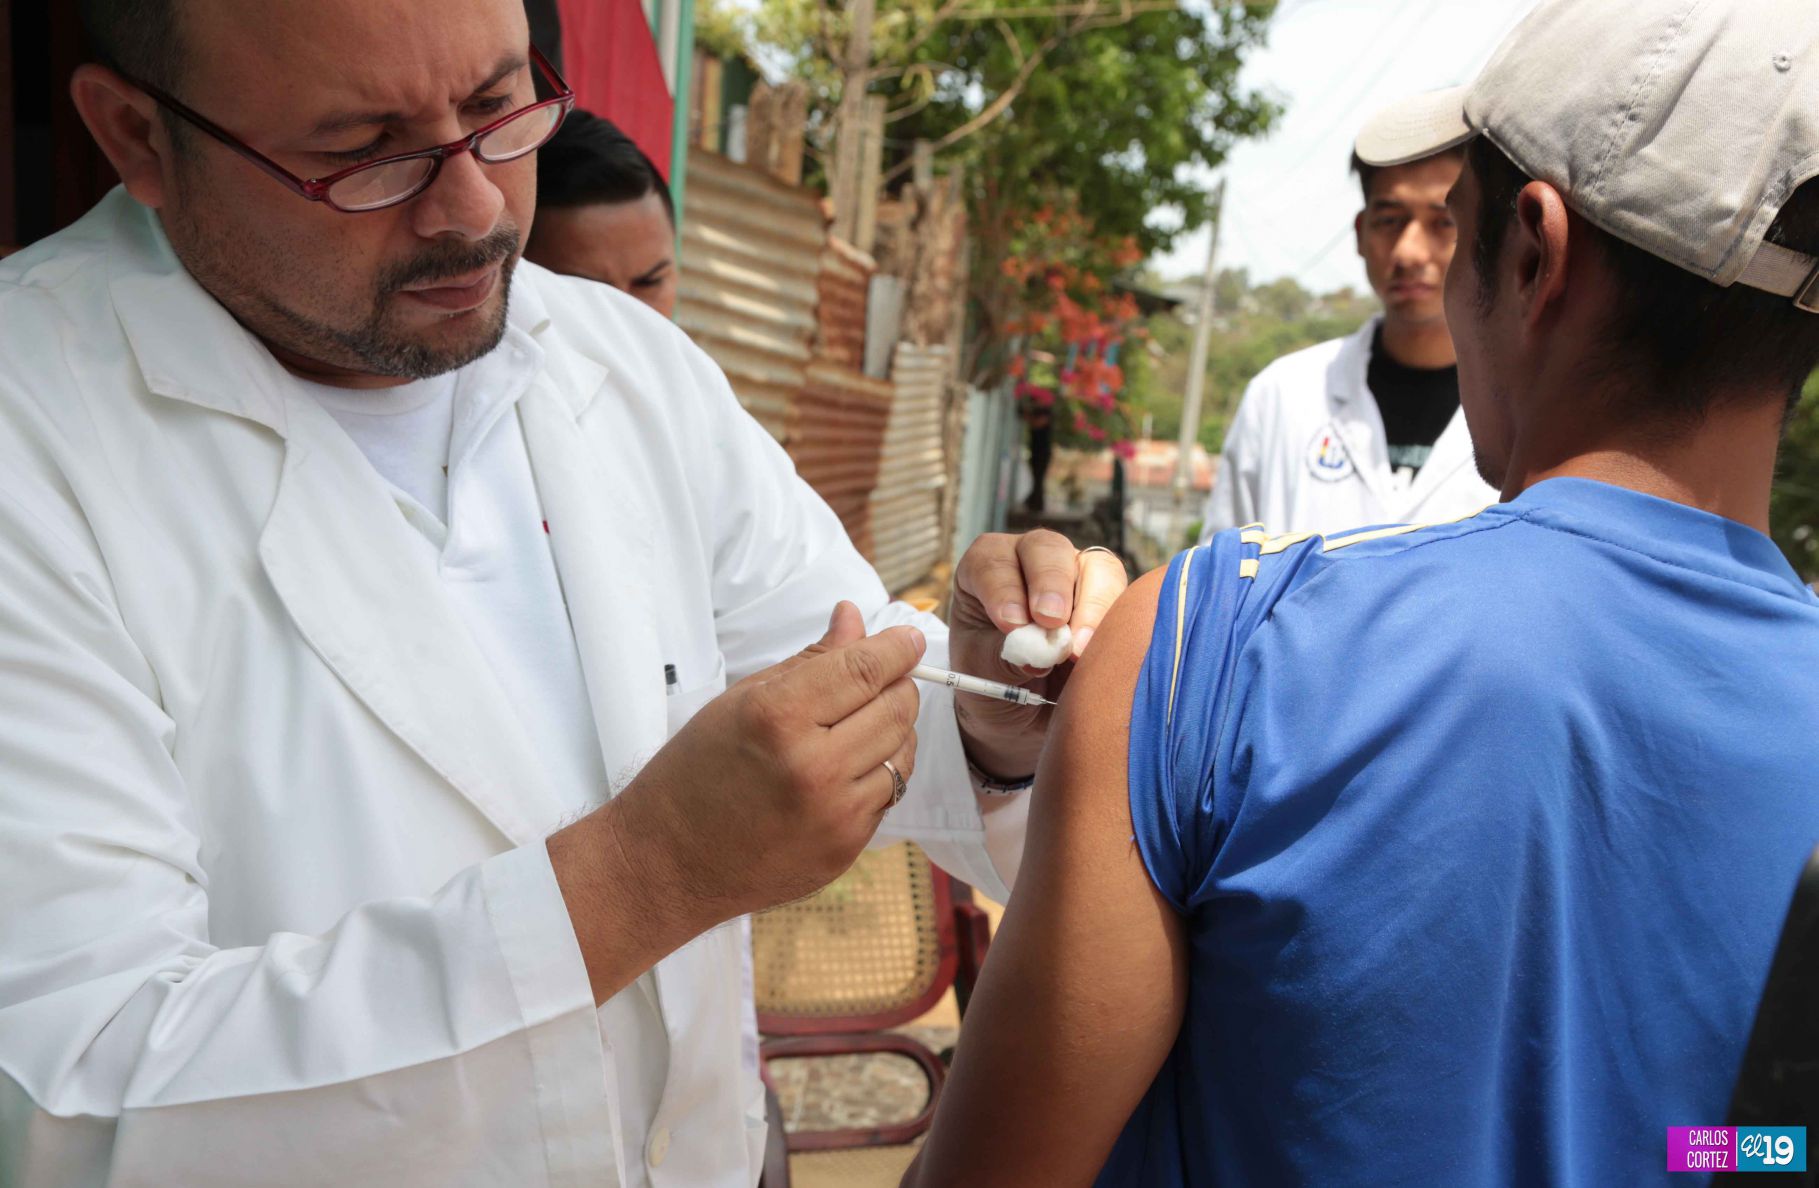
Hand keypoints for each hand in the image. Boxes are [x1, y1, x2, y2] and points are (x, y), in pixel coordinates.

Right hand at [549, 602, 922, 1002]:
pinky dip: (879, 772)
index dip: (896, 646)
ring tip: (860, 723)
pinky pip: (889, 794)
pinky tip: (846, 767)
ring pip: (903, 752)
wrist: (669, 862)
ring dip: (894, 730)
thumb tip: (854, 618)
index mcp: (779, 717)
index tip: (908, 637)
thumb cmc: (696, 771)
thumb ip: (810, 660)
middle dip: (898, 684)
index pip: (865, 669)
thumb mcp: (742, 700)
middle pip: (896, 708)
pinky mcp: (846, 848)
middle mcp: (814, 765)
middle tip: (882, 677)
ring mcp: (835, 813)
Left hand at [948, 532, 1128, 779]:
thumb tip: (1041, 651)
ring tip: (1079, 651)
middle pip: (1048, 549)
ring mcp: (1077, 579)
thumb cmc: (993, 686)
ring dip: (1093, 606)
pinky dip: (1119, 626)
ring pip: (1097, 568)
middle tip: (1051, 621)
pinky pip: (1127, 602)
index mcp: (986, 570)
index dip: (1002, 587)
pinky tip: (1106, 654)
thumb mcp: (984, 676)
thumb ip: (1004, 658)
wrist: (1022, 717)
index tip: (1011, 623)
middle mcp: (1032, 563)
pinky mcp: (1111, 604)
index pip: (992, 561)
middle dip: (1051, 582)